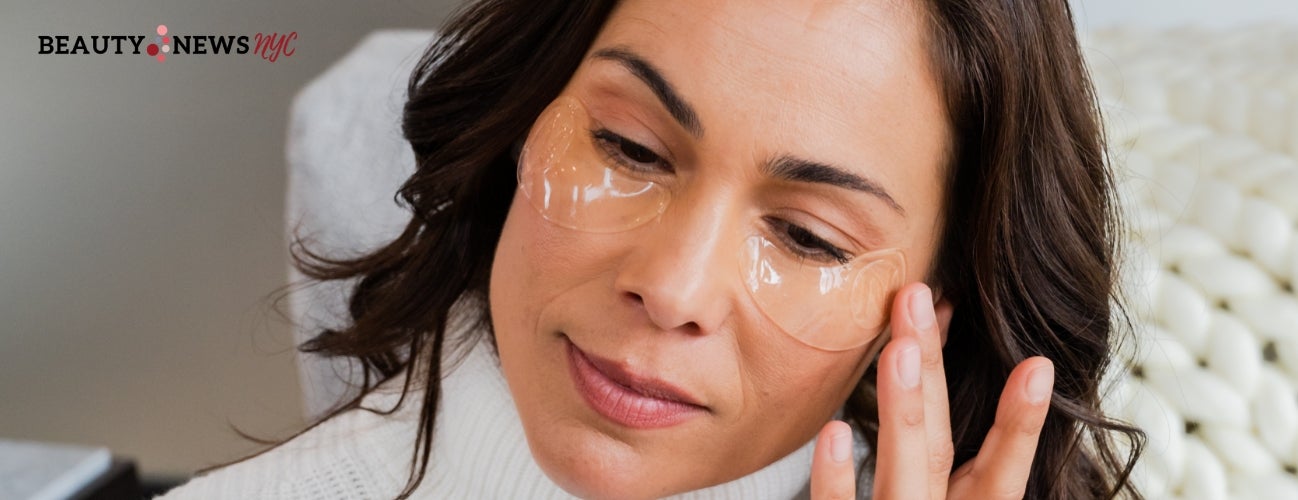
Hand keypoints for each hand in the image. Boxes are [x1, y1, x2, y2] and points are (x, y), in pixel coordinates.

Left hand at [810, 283, 1054, 498]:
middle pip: (940, 450)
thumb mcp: (935, 497)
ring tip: (898, 349)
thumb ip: (932, 450)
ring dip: (902, 412)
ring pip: (902, 473)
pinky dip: (836, 479)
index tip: (1038, 365)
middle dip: (935, 378)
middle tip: (924, 300)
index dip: (1021, 425)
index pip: (1000, 472)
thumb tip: (919, 349)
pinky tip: (835, 430)